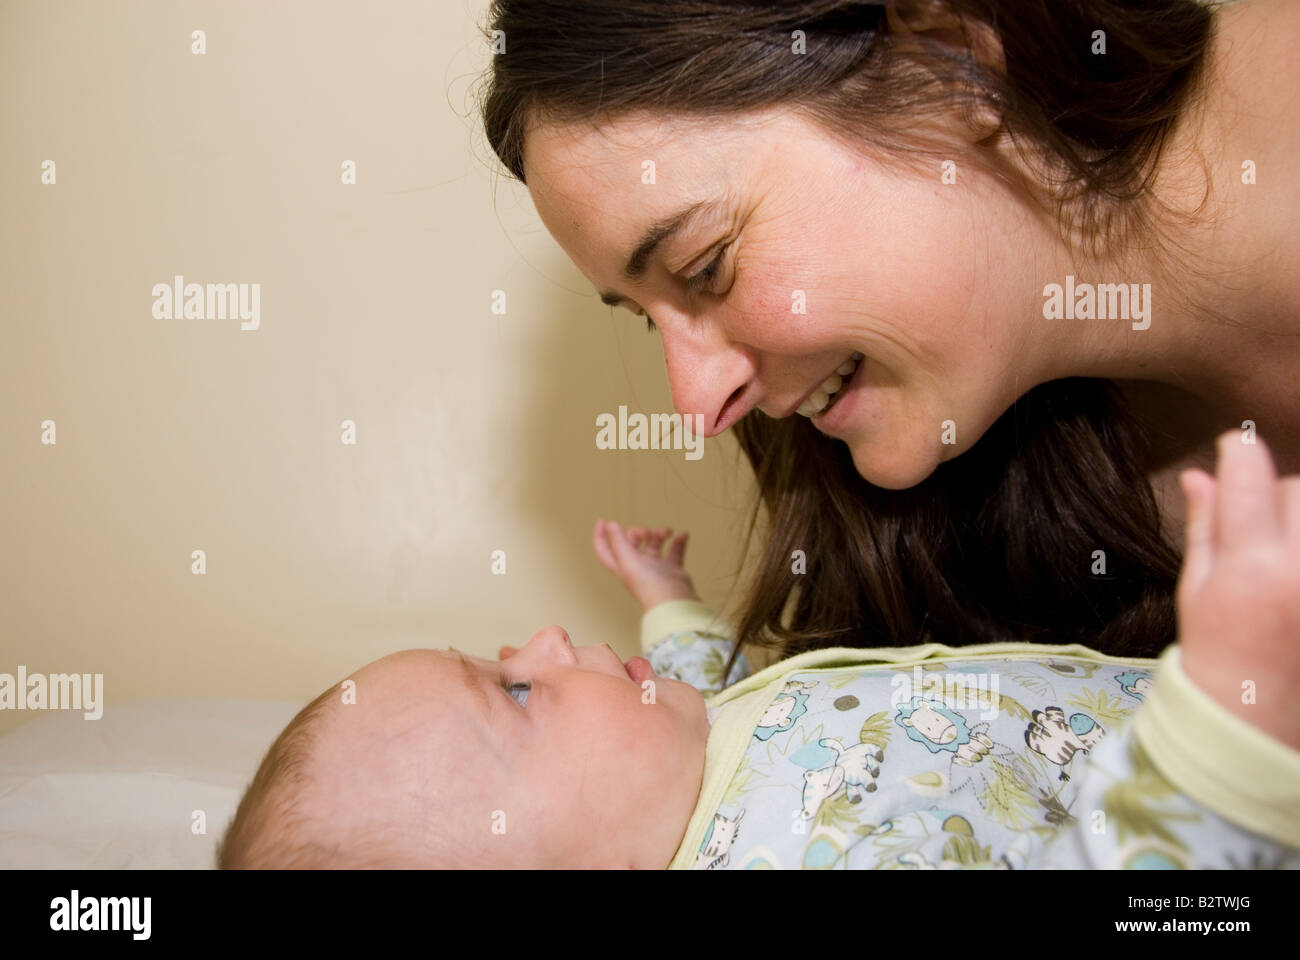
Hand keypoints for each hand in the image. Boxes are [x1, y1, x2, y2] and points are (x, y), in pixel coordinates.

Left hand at [592, 518, 700, 610]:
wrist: (673, 602)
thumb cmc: (649, 586)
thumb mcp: (627, 559)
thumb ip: (618, 541)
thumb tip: (610, 525)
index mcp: (622, 565)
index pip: (605, 550)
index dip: (601, 536)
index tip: (603, 521)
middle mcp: (637, 567)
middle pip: (631, 543)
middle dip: (637, 532)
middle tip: (646, 532)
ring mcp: (655, 568)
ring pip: (654, 545)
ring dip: (659, 534)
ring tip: (666, 532)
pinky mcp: (672, 570)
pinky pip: (675, 551)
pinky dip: (679, 541)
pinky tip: (683, 534)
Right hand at [1176, 431, 1299, 748]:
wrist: (1251, 717)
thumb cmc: (1215, 652)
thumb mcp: (1196, 587)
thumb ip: (1205, 527)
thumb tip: (1199, 474)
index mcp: (1250, 567)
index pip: (1249, 476)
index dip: (1239, 452)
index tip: (1234, 448)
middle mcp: (1298, 571)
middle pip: (1299, 489)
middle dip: (1277, 494)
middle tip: (1259, 523)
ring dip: (1297, 521)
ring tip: (1280, 553)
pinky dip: (1297, 549)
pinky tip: (1283, 576)